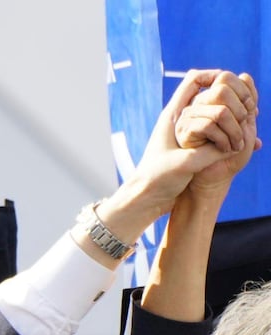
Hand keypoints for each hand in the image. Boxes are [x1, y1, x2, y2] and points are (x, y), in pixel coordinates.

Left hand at [98, 68, 258, 246]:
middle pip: (210, 93)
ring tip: (250, 123)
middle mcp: (181, 120)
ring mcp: (187, 133)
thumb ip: (208, 152)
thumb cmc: (156, 180)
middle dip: (231, 97)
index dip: (213, 75)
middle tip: (248, 109)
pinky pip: (217, 132)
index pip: (194, 80)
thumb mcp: (184, 165)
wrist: (144, 199)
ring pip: (216, 112)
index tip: (230, 84)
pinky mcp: (193, 147)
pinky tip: (243, 143)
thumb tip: (234, 145)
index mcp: (173, 116)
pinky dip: (230, 133)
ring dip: (234, 116)